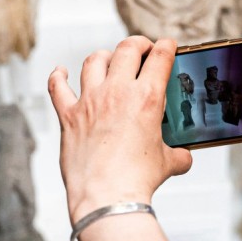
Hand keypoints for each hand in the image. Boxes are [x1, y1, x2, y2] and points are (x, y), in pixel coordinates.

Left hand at [48, 36, 192, 223]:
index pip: (160, 58)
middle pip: (127, 49)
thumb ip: (178, 154)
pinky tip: (61, 72)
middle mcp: (117, 92)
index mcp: (147, 98)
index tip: (167, 45)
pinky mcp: (69, 116)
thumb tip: (183, 157)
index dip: (166, 46)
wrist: (107, 196)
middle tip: (142, 48)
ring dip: (104, 56)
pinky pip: (58, 87)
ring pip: (94, 61)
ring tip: (109, 59)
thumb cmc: (137, 180)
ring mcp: (90, 102)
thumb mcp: (168, 163)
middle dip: (138, 44)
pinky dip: (58, 77)